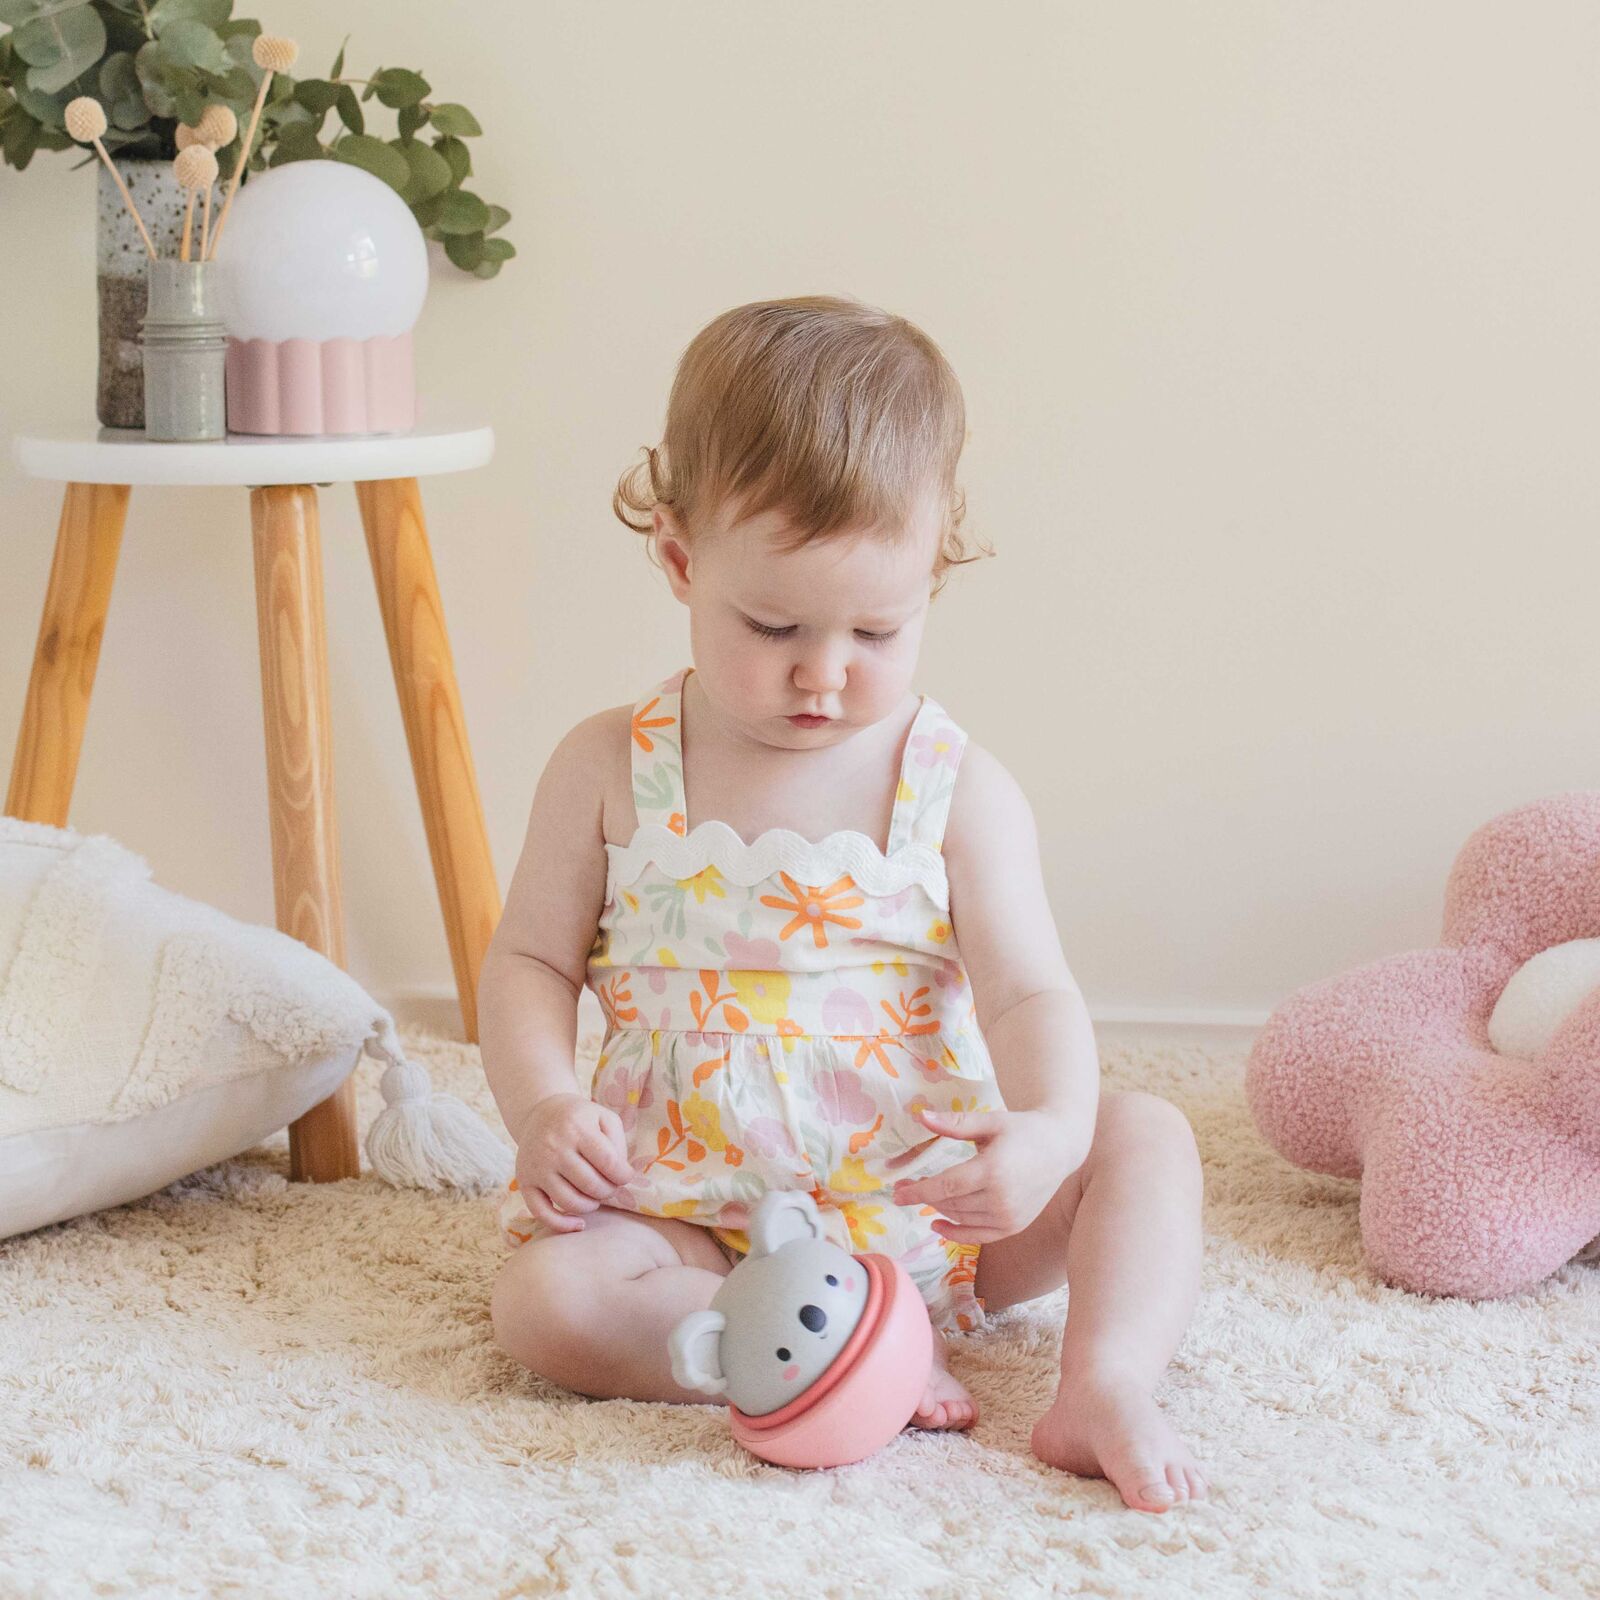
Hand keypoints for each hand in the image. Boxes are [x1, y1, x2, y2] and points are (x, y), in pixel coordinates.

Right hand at [513, 1092, 635, 1233]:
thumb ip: (618, 1144)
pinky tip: (579, 1223)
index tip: (625, 1176)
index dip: (623, 1175)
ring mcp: (537, 1167)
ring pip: (570, 1202)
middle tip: (611, 1186)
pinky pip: (542, 1213)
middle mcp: (554, 1148)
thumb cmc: (579, 1119)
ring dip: (591, 1206)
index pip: (608, 1162)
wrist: (540, 1113)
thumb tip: (620, 1176)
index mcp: (577, 1129)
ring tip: (596, 1197)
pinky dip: (562, 1225)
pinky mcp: (524, 1182)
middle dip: (609, 1191)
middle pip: (591, 1185)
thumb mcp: (604, 1118)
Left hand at [890, 1106, 1086, 1244]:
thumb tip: (920, 1116)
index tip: (896, 1192)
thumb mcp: (989, 1122)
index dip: (918, 1191)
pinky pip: (978, 1236)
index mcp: (992, 1170)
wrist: (1060, 1147)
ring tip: (925, 1194)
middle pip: (950, 1203)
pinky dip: (956, 1232)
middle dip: (924, 1196)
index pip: (945, 1186)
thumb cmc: (1023, 1130)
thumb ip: (954, 1124)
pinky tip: (937, 1224)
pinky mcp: (1014, 1226)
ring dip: (939, 1208)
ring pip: (961, 1218)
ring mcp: (1009, 1216)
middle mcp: (1001, 1199)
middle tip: (905, 1186)